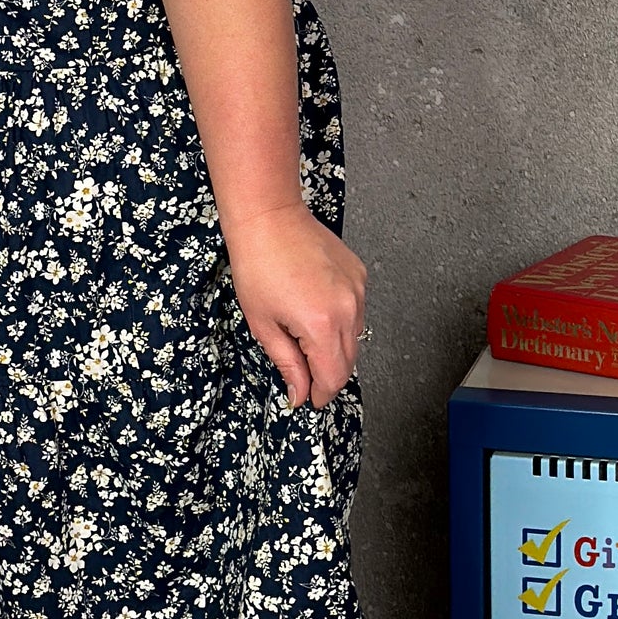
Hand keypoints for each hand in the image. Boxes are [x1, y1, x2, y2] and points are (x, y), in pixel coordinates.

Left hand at [223, 202, 367, 408]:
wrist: (270, 218)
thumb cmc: (258, 266)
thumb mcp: (263, 324)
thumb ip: (287, 363)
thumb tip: (299, 394)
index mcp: (322, 325)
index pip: (333, 376)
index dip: (321, 393)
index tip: (309, 399)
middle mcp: (348, 309)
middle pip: (348, 360)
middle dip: (327, 373)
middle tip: (304, 373)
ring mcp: (358, 290)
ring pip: (355, 336)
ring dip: (334, 347)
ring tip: (304, 334)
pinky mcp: (359, 275)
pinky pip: (356, 311)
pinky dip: (340, 320)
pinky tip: (315, 308)